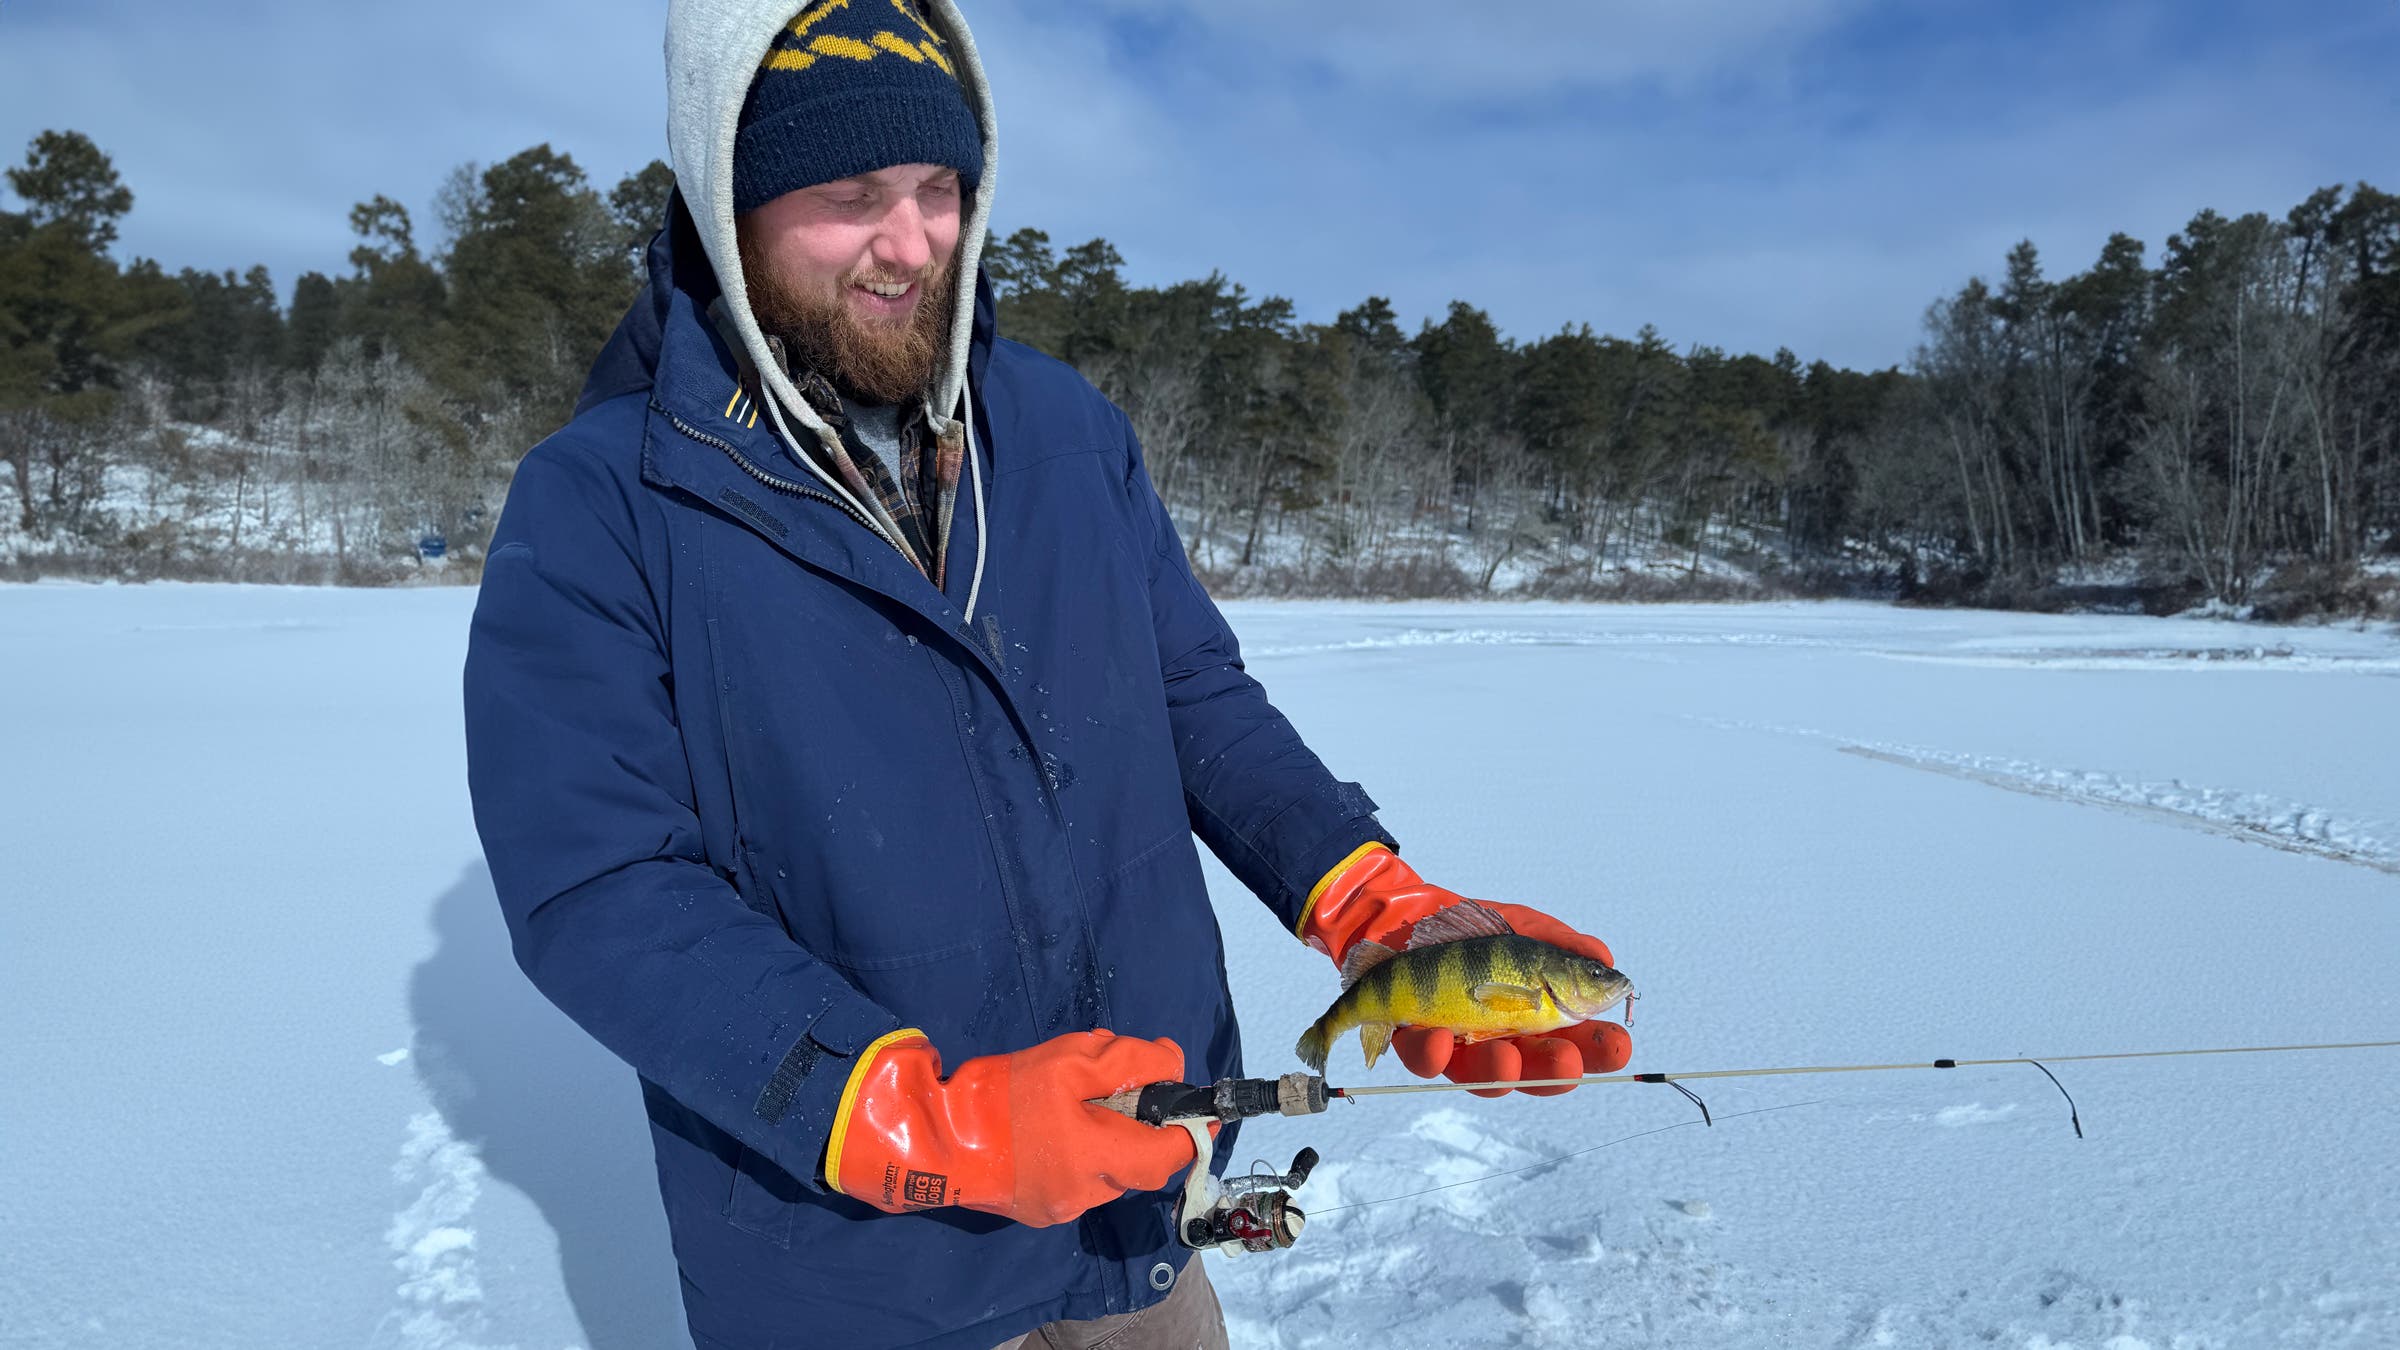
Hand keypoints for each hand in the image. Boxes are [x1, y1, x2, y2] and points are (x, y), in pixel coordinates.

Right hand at [826, 1029, 1198, 1225]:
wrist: (930, 1139)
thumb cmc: (1000, 1096)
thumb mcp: (1069, 1060)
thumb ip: (1131, 1062)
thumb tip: (1174, 1063)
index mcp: (1098, 1158)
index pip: (1170, 1156)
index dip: (1189, 1130)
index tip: (1195, 1107)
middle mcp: (1086, 1194)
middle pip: (1140, 1165)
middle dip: (1143, 1129)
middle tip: (1119, 1090)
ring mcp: (1061, 1208)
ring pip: (1109, 1173)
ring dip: (1109, 1140)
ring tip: (1074, 1103)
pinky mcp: (1038, 1211)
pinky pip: (1079, 1181)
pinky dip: (1081, 1154)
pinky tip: (1051, 1128)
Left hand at [1302, 846, 1631, 1097]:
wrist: (1403, 913)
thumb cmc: (1471, 928)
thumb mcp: (1522, 926)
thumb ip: (1563, 946)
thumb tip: (1607, 961)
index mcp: (1535, 1017)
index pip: (1574, 1042)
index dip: (1597, 1050)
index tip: (1619, 1045)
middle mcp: (1501, 1039)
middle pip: (1533, 1070)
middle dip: (1553, 1070)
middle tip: (1570, 1063)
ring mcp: (1459, 1045)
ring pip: (1480, 1074)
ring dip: (1497, 1069)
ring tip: (1508, 1058)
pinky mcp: (1415, 1041)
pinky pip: (1425, 1057)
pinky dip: (1434, 1052)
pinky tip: (1440, 1039)